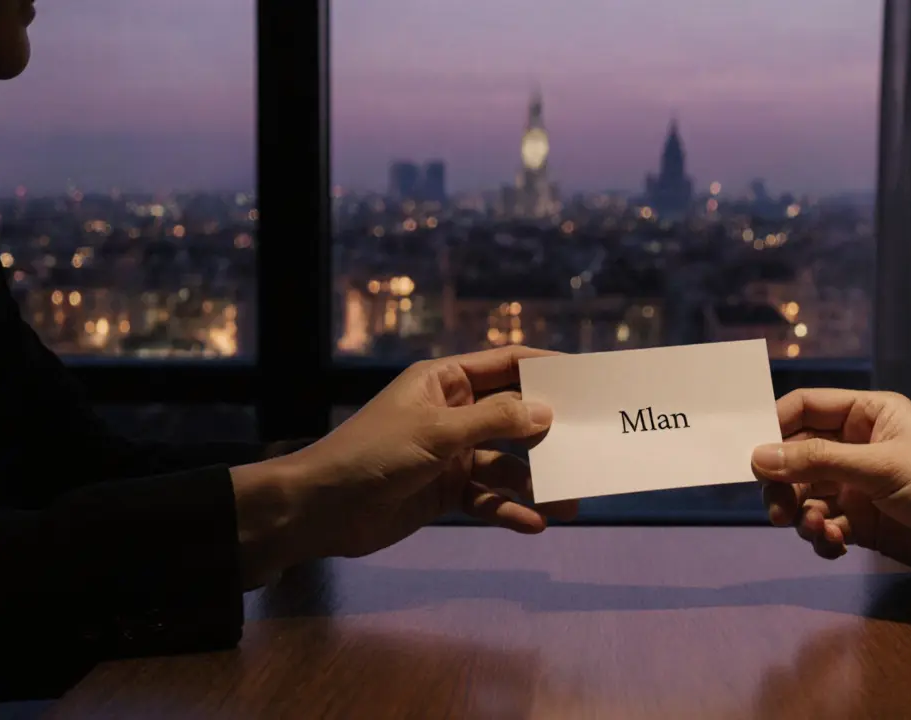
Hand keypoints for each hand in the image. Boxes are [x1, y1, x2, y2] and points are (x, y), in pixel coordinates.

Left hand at [231, 346, 577, 587]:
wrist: (321, 509)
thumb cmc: (373, 454)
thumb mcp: (437, 432)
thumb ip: (494, 421)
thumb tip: (546, 411)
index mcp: (445, 382)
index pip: (506, 365)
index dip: (545, 368)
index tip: (586, 378)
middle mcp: (453, 413)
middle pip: (513, 418)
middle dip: (549, 435)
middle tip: (589, 446)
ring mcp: (451, 454)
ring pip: (506, 464)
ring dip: (535, 483)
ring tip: (569, 503)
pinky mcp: (446, 492)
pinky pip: (487, 498)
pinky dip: (509, 510)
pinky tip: (535, 524)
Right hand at [752, 389, 910, 599]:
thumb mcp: (880, 467)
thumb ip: (816, 461)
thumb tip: (757, 456)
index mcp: (866, 414)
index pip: (804, 408)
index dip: (773, 427)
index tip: (749, 456)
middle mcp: (858, 446)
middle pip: (796, 456)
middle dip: (784, 484)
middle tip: (779, 512)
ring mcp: (860, 486)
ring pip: (806, 495)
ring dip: (803, 515)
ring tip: (818, 532)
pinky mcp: (865, 523)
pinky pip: (825, 525)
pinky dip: (822, 537)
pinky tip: (836, 546)